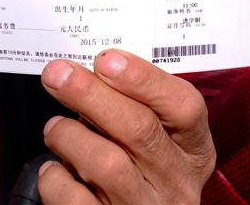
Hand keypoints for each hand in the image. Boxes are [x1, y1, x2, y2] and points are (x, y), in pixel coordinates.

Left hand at [37, 49, 214, 203]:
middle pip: (139, 128)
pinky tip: (55, 168)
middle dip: (91, 94)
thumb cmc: (139, 171)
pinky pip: (75, 199)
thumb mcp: (156, 140)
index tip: (106, 59)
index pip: (185, 107)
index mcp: (194, 150)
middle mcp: (176, 182)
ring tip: (55, 128)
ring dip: (70, 135)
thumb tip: (86, 73)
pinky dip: (55, 177)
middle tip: (58, 74)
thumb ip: (133, 107)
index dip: (145, 79)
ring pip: (105, 163)